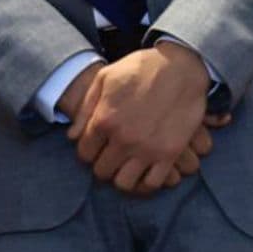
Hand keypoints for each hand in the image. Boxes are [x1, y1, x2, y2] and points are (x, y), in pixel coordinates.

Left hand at [67, 44, 211, 196]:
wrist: (181, 68)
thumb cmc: (139, 69)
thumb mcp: (104, 79)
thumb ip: (85, 109)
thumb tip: (72, 137)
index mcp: (104, 120)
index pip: (84, 154)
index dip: (87, 152)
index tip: (94, 147)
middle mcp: (123, 139)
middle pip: (102, 171)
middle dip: (102, 164)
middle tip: (109, 156)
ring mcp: (148, 149)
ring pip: (125, 183)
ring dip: (122, 177)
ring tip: (125, 166)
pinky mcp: (170, 154)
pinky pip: (154, 183)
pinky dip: (146, 183)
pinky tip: (144, 173)